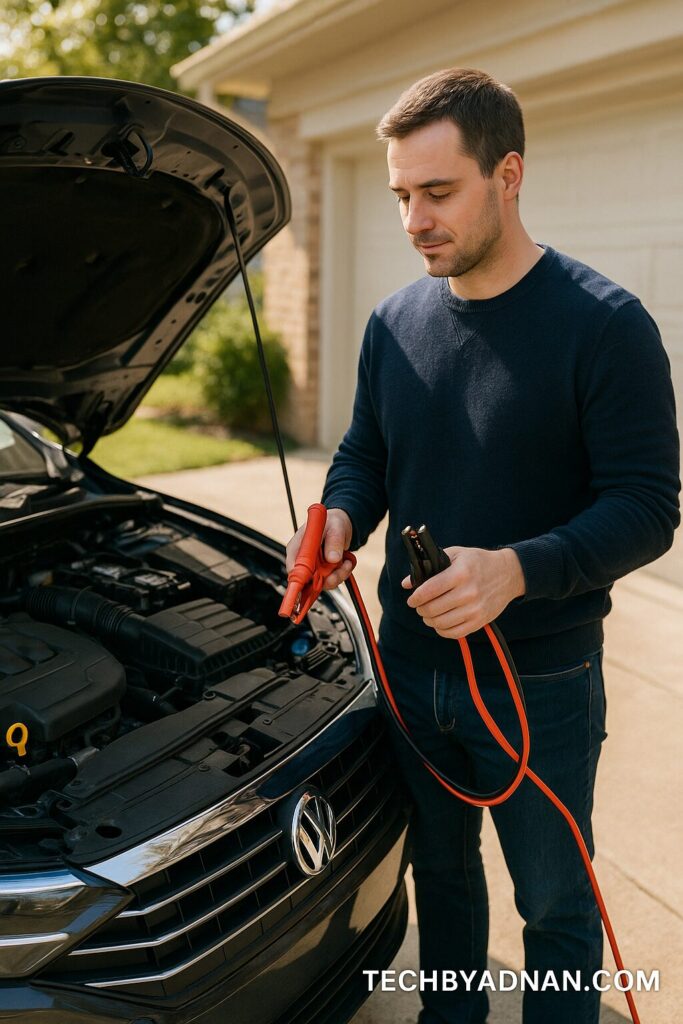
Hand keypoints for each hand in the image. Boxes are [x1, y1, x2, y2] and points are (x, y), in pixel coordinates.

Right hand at [285, 507, 354, 590]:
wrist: (340, 526)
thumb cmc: (332, 523)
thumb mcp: (335, 528)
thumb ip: (334, 541)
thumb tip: (332, 559)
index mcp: (297, 547)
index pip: (293, 567)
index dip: (302, 577)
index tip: (315, 581)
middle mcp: (302, 560)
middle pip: (308, 580)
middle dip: (328, 578)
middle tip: (342, 567)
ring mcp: (313, 568)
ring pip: (322, 583)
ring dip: (338, 576)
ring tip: (347, 562)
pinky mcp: (322, 573)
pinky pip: (331, 581)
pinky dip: (342, 574)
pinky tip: (347, 562)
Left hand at [402, 546, 525, 638]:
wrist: (508, 574)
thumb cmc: (478, 562)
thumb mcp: (455, 555)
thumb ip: (430, 566)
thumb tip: (406, 583)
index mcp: (460, 574)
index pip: (428, 591)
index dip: (415, 597)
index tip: (412, 599)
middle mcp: (468, 593)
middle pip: (432, 609)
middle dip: (421, 609)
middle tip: (420, 606)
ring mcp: (475, 609)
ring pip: (440, 623)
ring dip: (429, 620)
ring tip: (429, 614)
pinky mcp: (480, 621)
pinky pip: (454, 633)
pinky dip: (442, 630)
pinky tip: (441, 622)